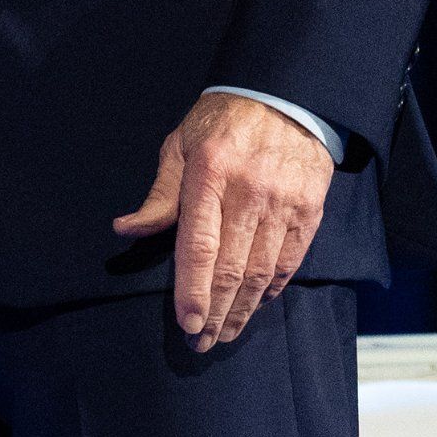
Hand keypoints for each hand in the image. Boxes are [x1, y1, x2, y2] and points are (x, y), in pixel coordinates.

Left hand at [110, 93, 333, 350]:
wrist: (287, 93)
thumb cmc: (223, 121)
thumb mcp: (181, 145)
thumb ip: (159, 194)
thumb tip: (126, 230)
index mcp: (210, 174)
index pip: (200, 247)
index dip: (193, 291)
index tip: (188, 324)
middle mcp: (249, 191)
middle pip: (231, 268)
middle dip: (216, 313)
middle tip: (202, 343)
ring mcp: (283, 202)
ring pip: (262, 272)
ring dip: (243, 310)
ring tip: (226, 334)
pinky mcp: (310, 208)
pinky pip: (290, 261)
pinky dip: (272, 288)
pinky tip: (257, 304)